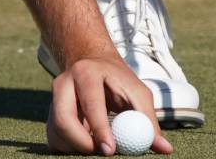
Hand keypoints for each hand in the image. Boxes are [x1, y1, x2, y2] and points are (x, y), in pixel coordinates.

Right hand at [47, 54, 173, 154]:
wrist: (93, 64)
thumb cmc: (118, 79)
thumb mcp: (137, 92)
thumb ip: (149, 120)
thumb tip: (165, 149)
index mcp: (87, 73)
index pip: (91, 104)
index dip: (100, 129)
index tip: (111, 150)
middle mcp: (64, 83)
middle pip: (63, 119)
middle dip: (82, 144)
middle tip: (102, 154)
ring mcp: (53, 99)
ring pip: (56, 132)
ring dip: (77, 148)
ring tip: (98, 146)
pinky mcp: (50, 113)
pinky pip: (54, 139)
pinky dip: (70, 149)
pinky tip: (87, 144)